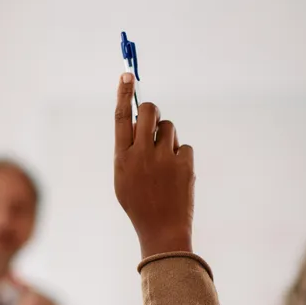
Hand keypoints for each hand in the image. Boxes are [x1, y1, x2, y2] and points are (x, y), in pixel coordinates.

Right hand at [113, 73, 193, 258]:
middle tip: (153, 118)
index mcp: (121, 158)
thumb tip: (138, 121)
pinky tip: (176, 175)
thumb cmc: (139, 203)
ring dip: (167, 137)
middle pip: (148, 112)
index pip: (121, 118)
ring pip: (168, 128)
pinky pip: (184, 146)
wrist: (161, 229)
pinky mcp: (184, 164)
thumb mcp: (123, 177)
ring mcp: (163, 159)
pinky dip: (181, 156)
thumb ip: (128, 150)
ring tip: (164, 162)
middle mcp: (141, 155)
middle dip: (152, 110)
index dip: (123, 94)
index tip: (127, 75)